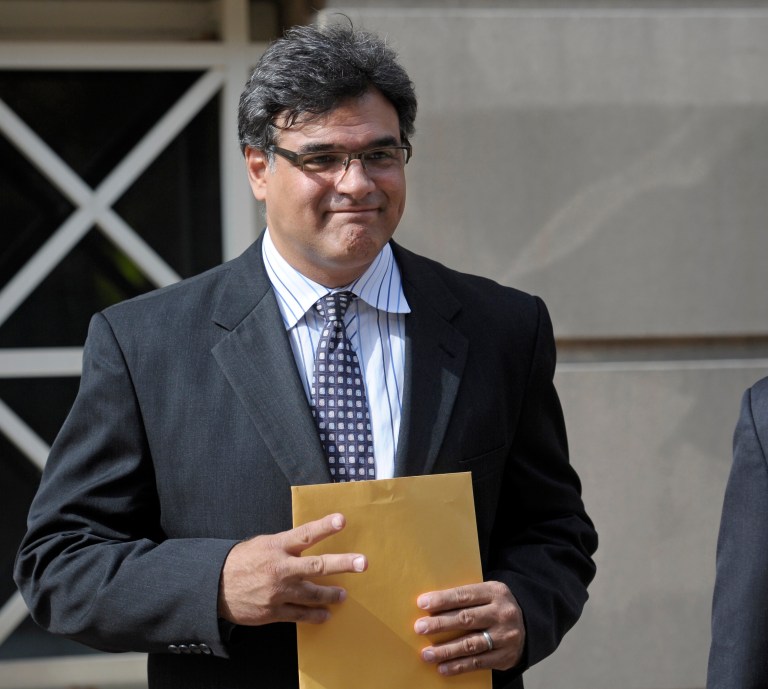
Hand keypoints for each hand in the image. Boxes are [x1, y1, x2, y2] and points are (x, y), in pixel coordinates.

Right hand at [218, 513, 366, 625]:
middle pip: (317, 565)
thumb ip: (286, 544)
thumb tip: (309, 541)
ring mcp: (278, 592)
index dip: (324, 526)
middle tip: (362, 563)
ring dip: (331, 594)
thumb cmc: (241, 561)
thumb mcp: (262, 544)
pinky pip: (300, 615)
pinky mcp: (274, 612)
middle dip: (342, 564)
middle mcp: (281, 568)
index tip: (342, 520)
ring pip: (312, 594)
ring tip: (343, 595)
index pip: (305, 534)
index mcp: (277, 547)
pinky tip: (325, 615)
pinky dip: (314, 615)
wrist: (214, 587)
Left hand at [414, 581, 524, 675]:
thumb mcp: (487, 594)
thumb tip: (430, 606)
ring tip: (426, 654)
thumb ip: (466, 598)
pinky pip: (478, 663)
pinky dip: (459, 666)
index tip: (422, 603)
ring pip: (471, 644)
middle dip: (440, 624)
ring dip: (446, 650)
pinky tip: (442, 668)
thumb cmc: (495, 606)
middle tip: (420, 628)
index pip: (464, 595)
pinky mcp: (505, 657)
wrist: (528, 625)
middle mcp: (502, 613)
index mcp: (495, 592)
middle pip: (466, 619)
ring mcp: (505, 636)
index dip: (442, 600)